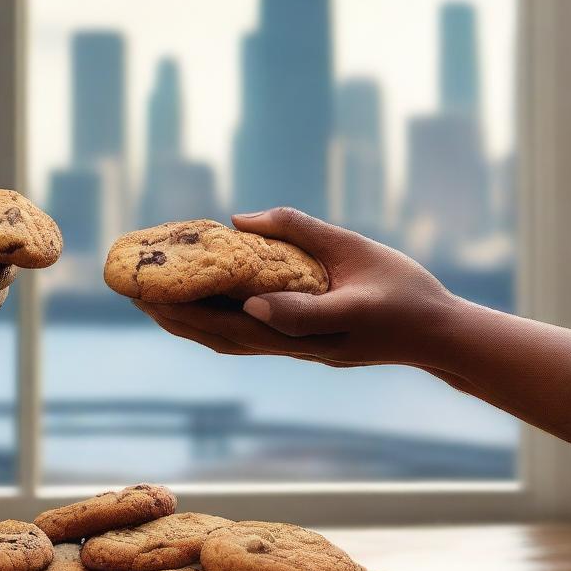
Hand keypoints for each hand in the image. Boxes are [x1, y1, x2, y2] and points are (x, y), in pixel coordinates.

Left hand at [135, 207, 460, 369]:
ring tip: (150, 304)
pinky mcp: (300, 349)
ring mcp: (296, 352)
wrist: (437, 336)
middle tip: (133, 294)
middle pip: (221, 335)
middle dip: (175, 316)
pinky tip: (194, 314)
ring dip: (187, 326)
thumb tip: (241, 219)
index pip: (240, 319)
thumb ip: (301, 233)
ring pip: (229, 342)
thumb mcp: (355, 251)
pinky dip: (212, 328)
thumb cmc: (403, 291)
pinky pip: (245, 341)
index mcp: (309, 326)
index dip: (196, 306)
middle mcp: (295, 345)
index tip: (158, 292)